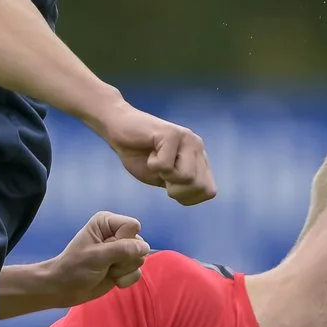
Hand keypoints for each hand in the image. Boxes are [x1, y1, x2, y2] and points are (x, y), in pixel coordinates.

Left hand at [36, 212, 150, 306]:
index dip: (124, 241)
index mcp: (107, 222)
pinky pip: (138, 272)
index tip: (105, 250)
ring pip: (140, 259)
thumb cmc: (75, 268)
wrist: (65, 289)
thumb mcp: (96, 257)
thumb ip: (122, 250)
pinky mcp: (124, 266)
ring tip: (106, 271)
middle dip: (123, 259)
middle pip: (139, 244)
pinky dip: (125, 279)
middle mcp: (117, 233)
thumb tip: (145, 248)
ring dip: (123, 271)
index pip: (132, 226)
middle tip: (104, 264)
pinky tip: (112, 279)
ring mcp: (122, 250)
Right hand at [96, 103, 214, 205]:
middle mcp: (197, 147)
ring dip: (164, 175)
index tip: (169, 186)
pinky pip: (166, 165)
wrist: (117, 129)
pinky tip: (149, 151)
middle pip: (199, 187)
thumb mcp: (163, 178)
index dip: (188, 197)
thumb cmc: (138, 155)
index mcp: (198, 159)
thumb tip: (199, 191)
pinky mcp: (172, 133)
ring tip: (155, 160)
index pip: (209, 191)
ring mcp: (187, 138)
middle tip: (161, 173)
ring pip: (186, 177)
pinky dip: (152, 165)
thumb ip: (182, 186)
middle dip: (176, 190)